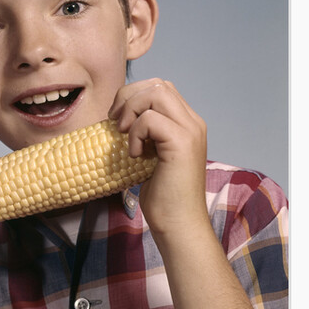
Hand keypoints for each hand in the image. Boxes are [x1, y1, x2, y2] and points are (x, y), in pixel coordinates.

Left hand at [108, 78, 209, 237]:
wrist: (178, 224)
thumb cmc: (163, 196)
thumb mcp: (151, 156)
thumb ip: (145, 133)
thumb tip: (117, 117)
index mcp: (187, 123)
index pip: (160, 87)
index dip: (133, 96)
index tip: (117, 120)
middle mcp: (193, 122)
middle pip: (157, 84)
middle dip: (128, 97)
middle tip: (116, 125)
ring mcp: (190, 131)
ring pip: (156, 93)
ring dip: (131, 110)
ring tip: (125, 136)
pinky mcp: (182, 143)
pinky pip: (150, 119)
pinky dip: (135, 133)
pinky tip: (135, 156)